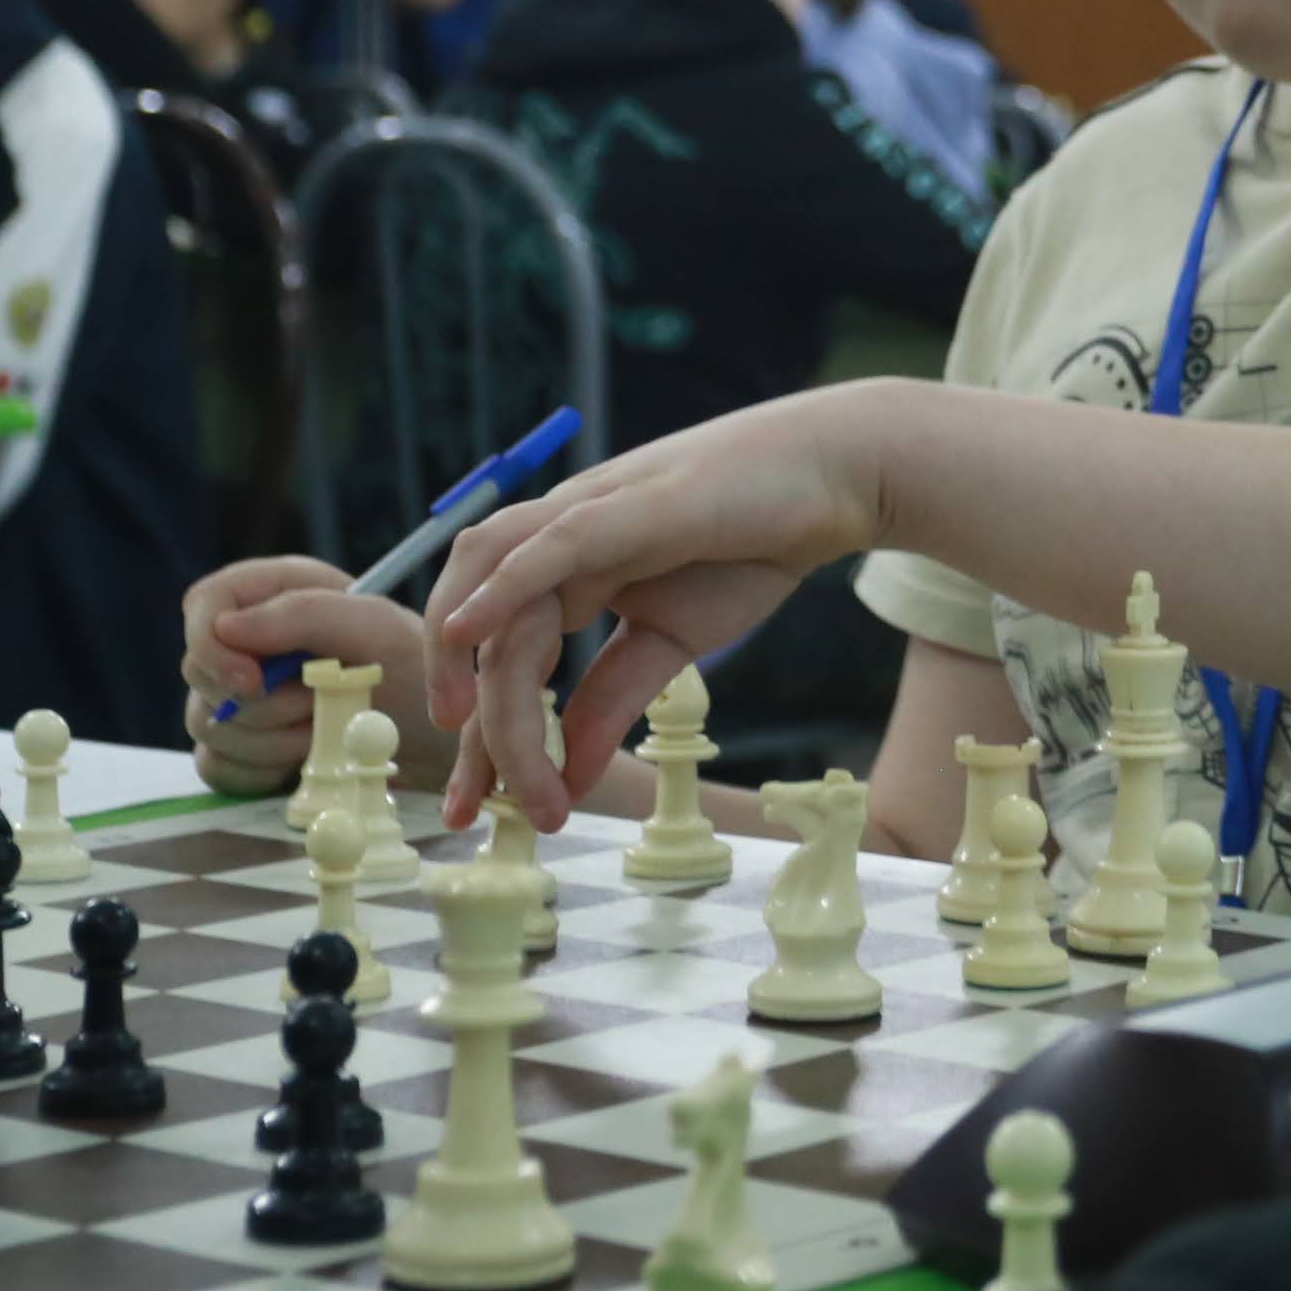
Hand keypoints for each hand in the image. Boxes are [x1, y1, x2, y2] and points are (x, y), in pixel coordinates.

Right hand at [178, 558, 446, 795]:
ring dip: (271, 741)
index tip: (253, 682)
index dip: (213, 645)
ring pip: (208, 725)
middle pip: (198, 671)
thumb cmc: (415, 669)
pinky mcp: (241, 747)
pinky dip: (260, 772)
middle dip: (259, 704)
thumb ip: (303, 615)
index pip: (204, 604)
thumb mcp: (375, 629)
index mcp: (276, 592)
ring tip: (326, 731)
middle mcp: (249, 640)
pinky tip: (305, 760)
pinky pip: (218, 765)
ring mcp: (239, 696)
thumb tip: (226, 628)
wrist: (435, 737)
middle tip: (319, 708)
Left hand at [422, 392, 893, 828]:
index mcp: (567, 577)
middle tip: (469, 808)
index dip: (485, 739)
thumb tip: (566, 779)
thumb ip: (612, 701)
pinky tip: (463, 630)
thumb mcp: (671, 644)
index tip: (478, 809)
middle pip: (485, 637)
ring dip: (460, 659)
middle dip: (472, 727)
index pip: (502, 661)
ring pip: (492, 587)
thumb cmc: (753, 546)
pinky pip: (542, 544)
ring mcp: (582, 515)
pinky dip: (496, 585)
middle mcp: (556, 544)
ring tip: (462, 729)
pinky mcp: (620, 503)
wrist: (829, 480)